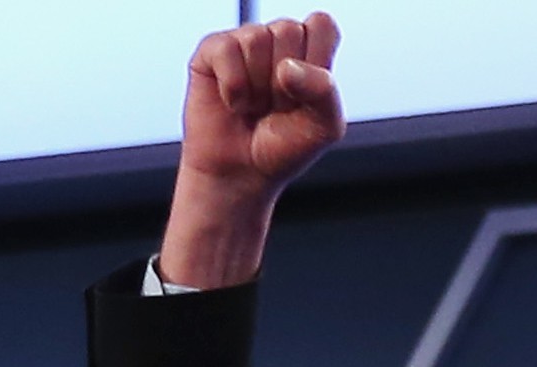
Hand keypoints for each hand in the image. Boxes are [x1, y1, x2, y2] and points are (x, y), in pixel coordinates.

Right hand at [160, 13, 342, 288]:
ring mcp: (244, 42)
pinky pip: (226, 49)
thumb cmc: (285, 148)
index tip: (307, 93)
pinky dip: (234, 86)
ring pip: (257, 38)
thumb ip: (324, 91)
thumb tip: (287, 67)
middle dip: (286, 80)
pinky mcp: (212, 50)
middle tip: (278, 105)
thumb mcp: (324, 127)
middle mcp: (277, 41)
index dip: (317, 57)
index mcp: (310, 52)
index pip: (321, 24)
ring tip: (255, 105)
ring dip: (258, 85)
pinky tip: (234, 102)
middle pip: (288, 29)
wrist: (243, 173)